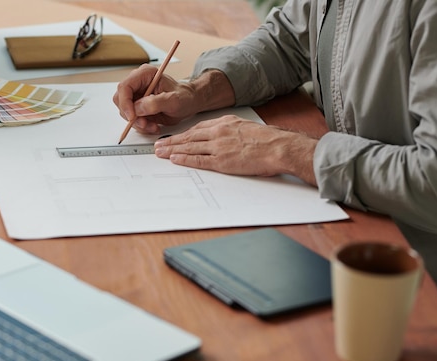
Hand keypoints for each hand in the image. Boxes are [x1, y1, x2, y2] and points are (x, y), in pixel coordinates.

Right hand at [113, 64, 197, 133]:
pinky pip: (131, 119)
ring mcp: (136, 95)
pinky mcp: (137, 106)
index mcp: (145, 74)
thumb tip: (138, 108)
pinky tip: (152, 125)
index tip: (132, 117)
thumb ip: (155, 103)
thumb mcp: (173, 100)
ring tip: (153, 125)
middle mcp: (137, 83)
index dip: (125, 103)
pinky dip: (140, 125)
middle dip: (131, 115)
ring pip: (125, 112)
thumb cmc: (184, 97)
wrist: (188, 103)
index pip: (124, 87)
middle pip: (120, 100)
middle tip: (145, 123)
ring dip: (137, 123)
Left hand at [154, 115, 317, 184]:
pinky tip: (175, 159)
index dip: (182, 134)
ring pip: (190, 148)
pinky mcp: (222, 161)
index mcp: (225, 123)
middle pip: (189, 137)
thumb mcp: (246, 126)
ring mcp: (219, 147)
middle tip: (157, 146)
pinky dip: (185, 159)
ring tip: (160, 153)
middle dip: (171, 141)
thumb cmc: (268, 139)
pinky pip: (199, 160)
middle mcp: (219, 133)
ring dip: (172, 150)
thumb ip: (231, 130)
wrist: (279, 147)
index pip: (198, 128)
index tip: (172, 137)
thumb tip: (223, 135)